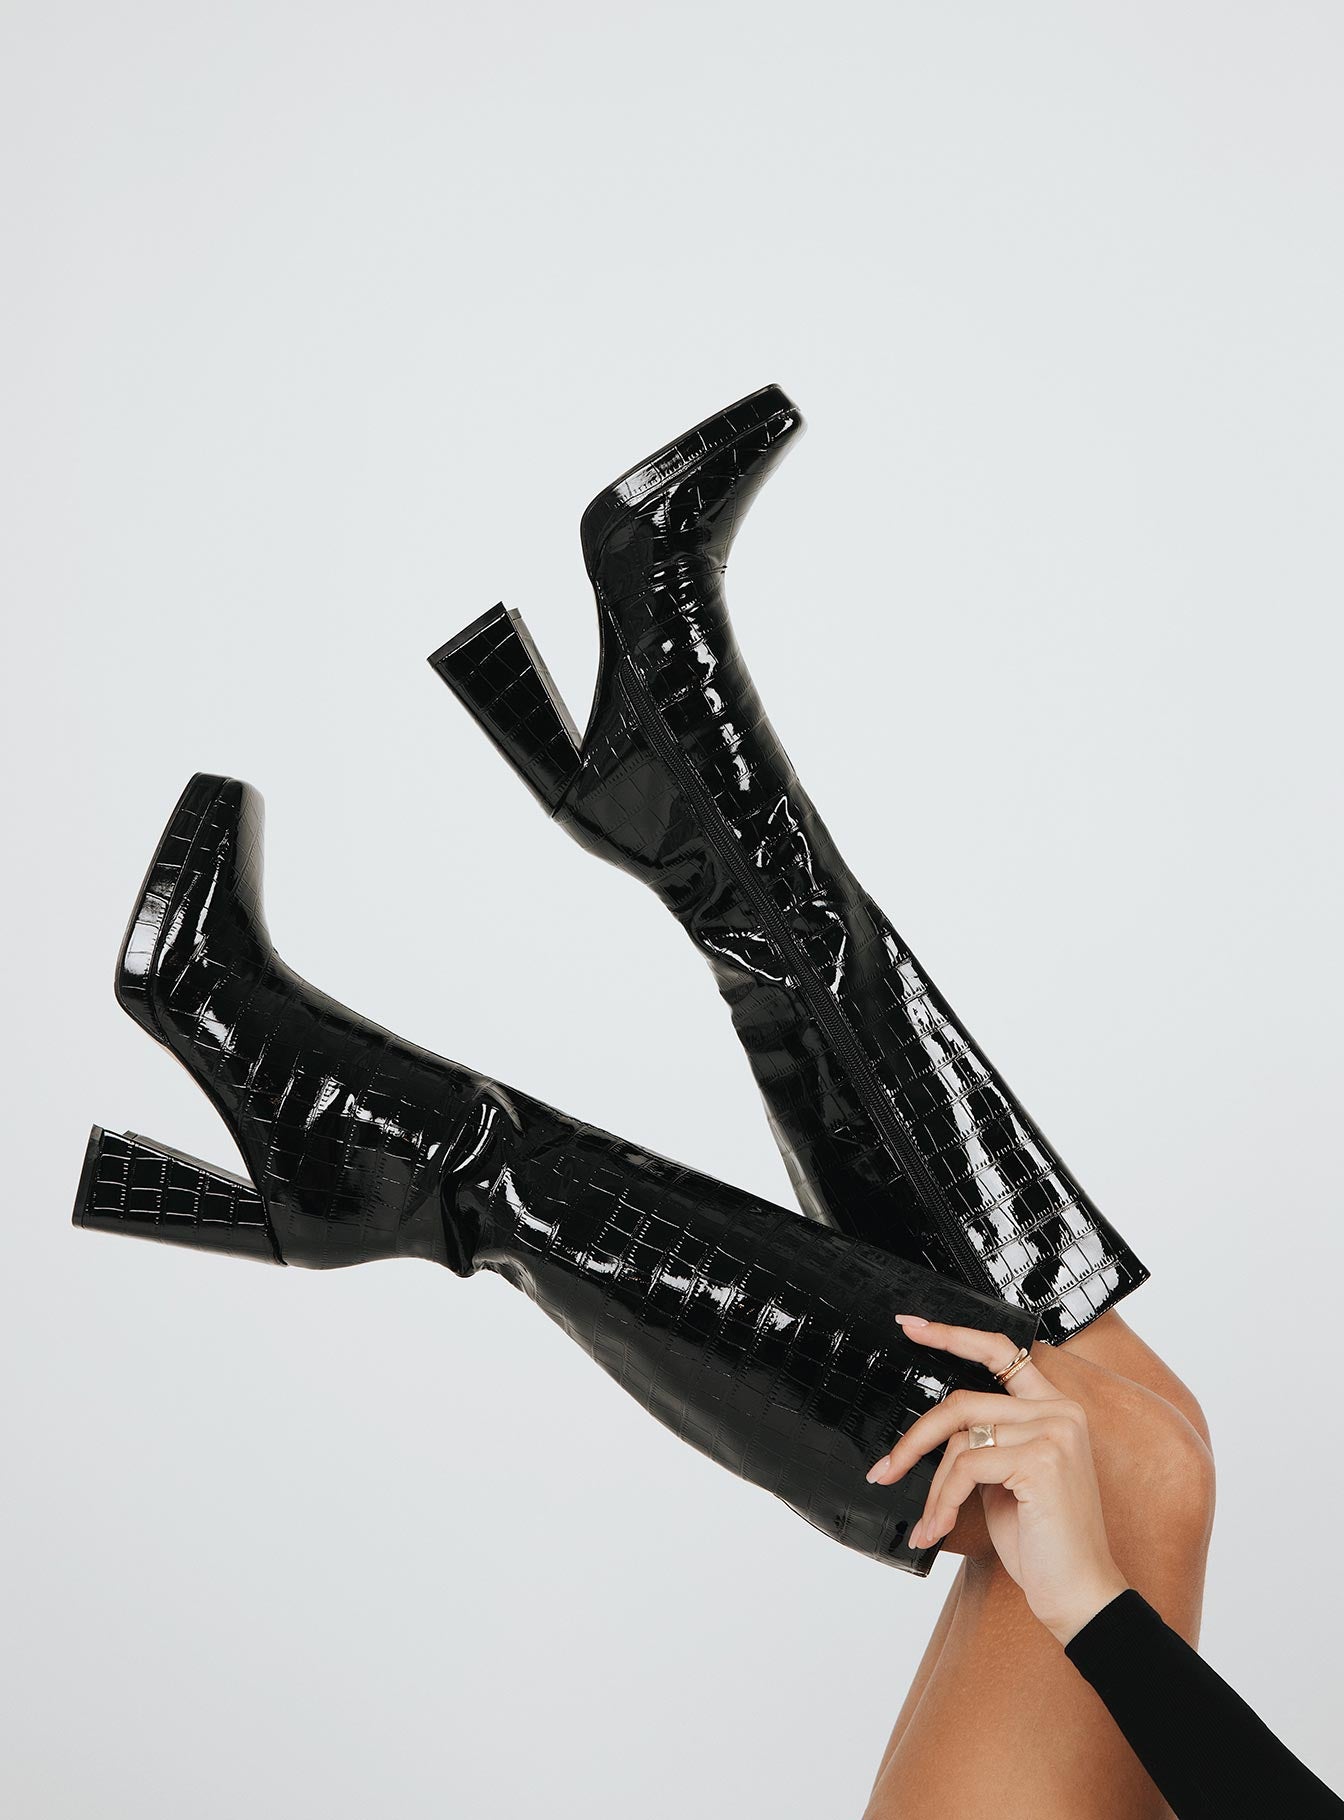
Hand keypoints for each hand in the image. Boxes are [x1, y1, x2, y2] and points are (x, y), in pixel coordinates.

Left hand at [867, 1316, 1129, 1643]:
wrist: (1079, 1593)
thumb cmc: (1042, 1540)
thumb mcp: (1007, 1480)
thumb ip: (985, 1442)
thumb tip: (931, 1433)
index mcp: (1054, 1408)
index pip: (999, 1352)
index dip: (952, 1335)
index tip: (911, 1327)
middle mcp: (1059, 1411)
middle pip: (962, 1402)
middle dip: (917, 1439)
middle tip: (884, 1469)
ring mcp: (1054, 1432)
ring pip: (960, 1438)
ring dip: (933, 1486)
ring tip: (929, 1522)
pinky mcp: (1041, 1459)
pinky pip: (966, 1467)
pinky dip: (944, 1500)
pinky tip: (939, 1529)